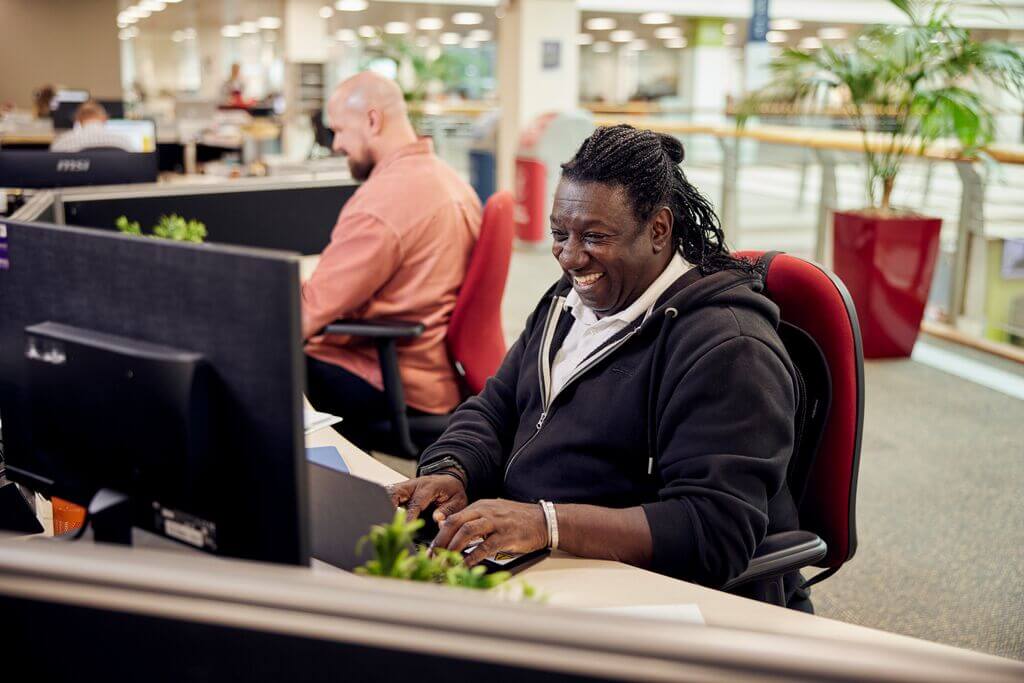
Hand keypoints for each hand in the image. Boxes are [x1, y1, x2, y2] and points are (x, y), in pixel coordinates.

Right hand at [387, 473, 466, 522]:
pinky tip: (382, 515)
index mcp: (428, 487)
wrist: (447, 479)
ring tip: (382, 519)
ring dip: (383, 504)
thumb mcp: (458, 500)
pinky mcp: (399, 490)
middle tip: (386, 522)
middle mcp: (414, 485)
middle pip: (395, 493)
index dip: (409, 517)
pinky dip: (384, 504)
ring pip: (388, 493)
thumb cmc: (452, 491)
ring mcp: (405, 486)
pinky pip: (388, 495)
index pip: (416, 503)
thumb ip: (448, 510)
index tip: (405, 528)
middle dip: (389, 507)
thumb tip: (437, 519)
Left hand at [432, 499, 547, 566]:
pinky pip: (484, 547)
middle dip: (441, 541)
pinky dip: (472, 558)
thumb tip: (449, 527)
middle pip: (456, 523)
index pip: (453, 518)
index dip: (439, 534)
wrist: (543, 520)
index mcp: (481, 506)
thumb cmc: (517, 520)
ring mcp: (496, 523)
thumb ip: (473, 520)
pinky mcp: (506, 536)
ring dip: (452, 548)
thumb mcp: (493, 513)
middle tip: (433, 557)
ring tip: (445, 562)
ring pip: (467, 532)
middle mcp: (486, 512)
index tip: (431, 549)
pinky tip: (465, 566)